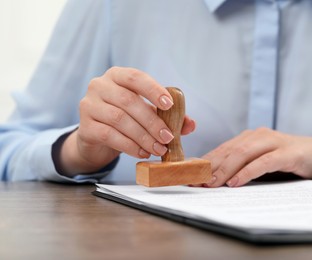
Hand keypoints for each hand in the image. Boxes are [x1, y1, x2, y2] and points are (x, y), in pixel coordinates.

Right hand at [57, 67, 195, 175]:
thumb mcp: (147, 113)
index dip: (153, 90)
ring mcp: (89, 105)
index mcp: (117, 76)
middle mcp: (100, 85)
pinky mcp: (85, 126)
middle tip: (168, 137)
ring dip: (143, 136)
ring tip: (158, 148)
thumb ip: (169, 116)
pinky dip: (129, 145)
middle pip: (129, 101)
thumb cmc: (126, 118)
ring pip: (120, 119)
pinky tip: (142, 152)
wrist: (97, 136)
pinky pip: (109, 135)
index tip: (170, 105)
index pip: (136, 77)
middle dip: (152, 121)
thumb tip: (190, 124)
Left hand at [203, 128, 311, 187]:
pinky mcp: (287, 153)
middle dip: (210, 167)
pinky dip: (248, 172)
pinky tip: (236, 182)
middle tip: (196, 182)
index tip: (191, 175)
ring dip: (225, 170)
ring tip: (212, 183)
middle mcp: (258, 136)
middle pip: (229, 151)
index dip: (206, 162)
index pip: (222, 149)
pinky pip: (263, 162)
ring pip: (242, 154)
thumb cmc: (290, 160)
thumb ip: (243, 166)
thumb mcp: (262, 162)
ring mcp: (273, 142)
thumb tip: (217, 179)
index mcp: (250, 138)